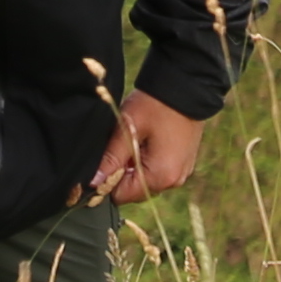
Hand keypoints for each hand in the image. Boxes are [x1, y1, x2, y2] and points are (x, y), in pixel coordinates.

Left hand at [83, 93, 204, 206]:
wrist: (187, 85)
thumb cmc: (155, 105)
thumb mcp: (127, 129)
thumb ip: (110, 158)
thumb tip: (93, 183)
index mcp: (160, 176)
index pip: (121, 195)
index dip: (108, 179)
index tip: (107, 157)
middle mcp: (173, 181)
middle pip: (134, 191)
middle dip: (122, 173)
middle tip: (123, 144)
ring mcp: (181, 173)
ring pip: (146, 181)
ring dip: (135, 167)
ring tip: (136, 140)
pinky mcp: (183, 164)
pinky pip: (158, 172)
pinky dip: (148, 162)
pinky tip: (148, 140)